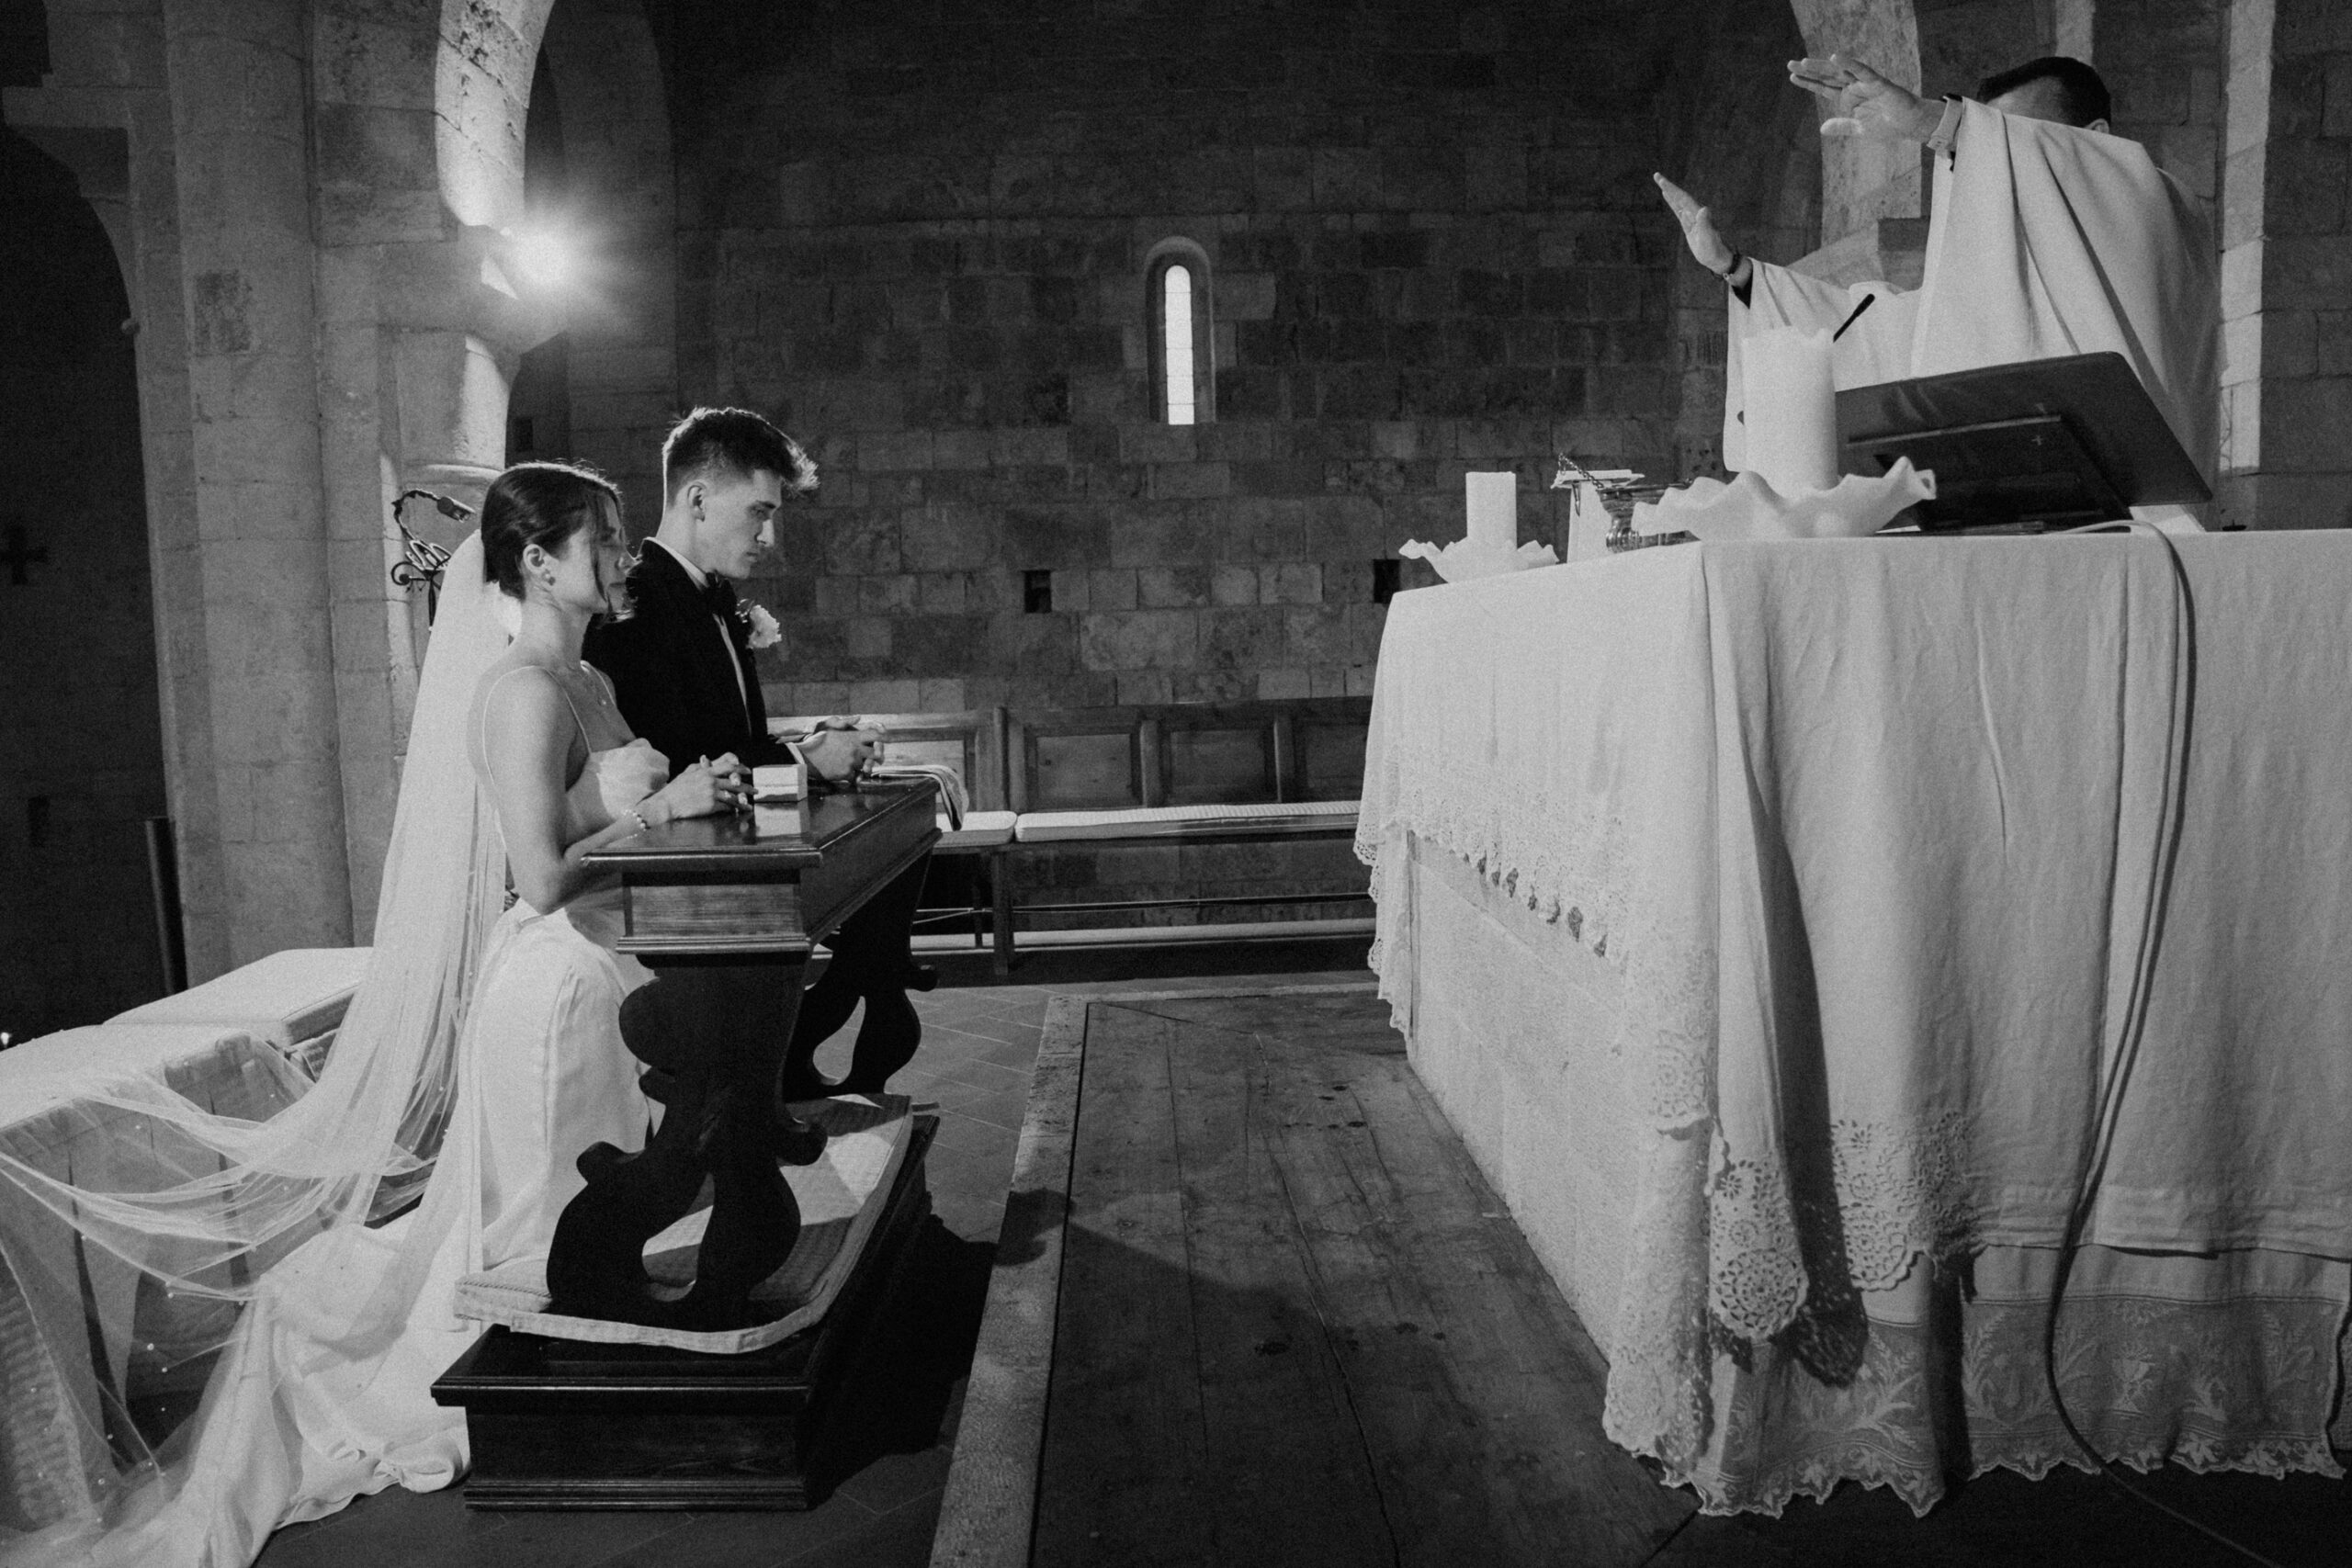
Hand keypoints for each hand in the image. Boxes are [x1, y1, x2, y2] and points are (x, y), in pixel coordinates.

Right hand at [650, 754, 748, 820]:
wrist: (667, 804)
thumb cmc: (675, 790)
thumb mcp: (687, 773)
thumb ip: (699, 768)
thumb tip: (707, 762)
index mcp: (706, 772)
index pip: (727, 767)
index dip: (740, 768)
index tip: (748, 770)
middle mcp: (711, 782)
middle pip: (734, 783)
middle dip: (747, 787)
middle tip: (755, 789)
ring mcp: (711, 794)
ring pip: (733, 796)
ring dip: (743, 800)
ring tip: (749, 803)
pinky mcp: (711, 806)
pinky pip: (726, 807)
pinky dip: (733, 809)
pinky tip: (738, 810)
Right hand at [798, 726, 878, 782]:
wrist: (806, 757)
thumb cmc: (816, 741)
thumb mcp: (830, 728)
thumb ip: (845, 723)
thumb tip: (859, 717)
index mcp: (852, 737)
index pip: (876, 735)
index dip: (883, 738)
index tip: (886, 741)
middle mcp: (855, 749)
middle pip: (876, 754)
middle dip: (877, 757)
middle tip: (877, 759)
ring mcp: (851, 762)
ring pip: (866, 766)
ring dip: (862, 767)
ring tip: (856, 766)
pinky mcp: (846, 773)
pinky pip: (856, 776)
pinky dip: (852, 776)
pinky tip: (845, 773)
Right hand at [1654, 173, 1736, 274]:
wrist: (1717, 258)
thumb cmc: (1713, 249)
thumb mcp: (1708, 237)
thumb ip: (1706, 223)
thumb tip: (1704, 209)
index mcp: (1697, 214)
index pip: (1682, 198)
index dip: (1672, 188)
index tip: (1661, 180)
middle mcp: (1695, 213)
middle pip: (1679, 196)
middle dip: (1668, 186)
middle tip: (1656, 175)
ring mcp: (1692, 219)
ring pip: (1678, 202)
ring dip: (1670, 192)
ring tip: (1661, 183)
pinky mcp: (1689, 225)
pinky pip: (1679, 211)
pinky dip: (1673, 203)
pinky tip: (1669, 198)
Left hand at [1788, 54, 1939, 141]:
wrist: (1910, 126)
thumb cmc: (1888, 126)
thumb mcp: (1859, 129)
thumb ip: (1842, 126)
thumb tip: (1822, 129)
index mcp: (1848, 98)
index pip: (1824, 87)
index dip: (1809, 82)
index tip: (1792, 76)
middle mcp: (1854, 88)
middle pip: (1827, 77)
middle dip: (1809, 70)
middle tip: (1790, 64)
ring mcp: (1865, 84)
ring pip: (1840, 72)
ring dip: (1823, 66)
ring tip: (1804, 62)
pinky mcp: (1878, 83)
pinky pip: (1863, 71)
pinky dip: (1851, 64)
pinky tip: (1838, 57)